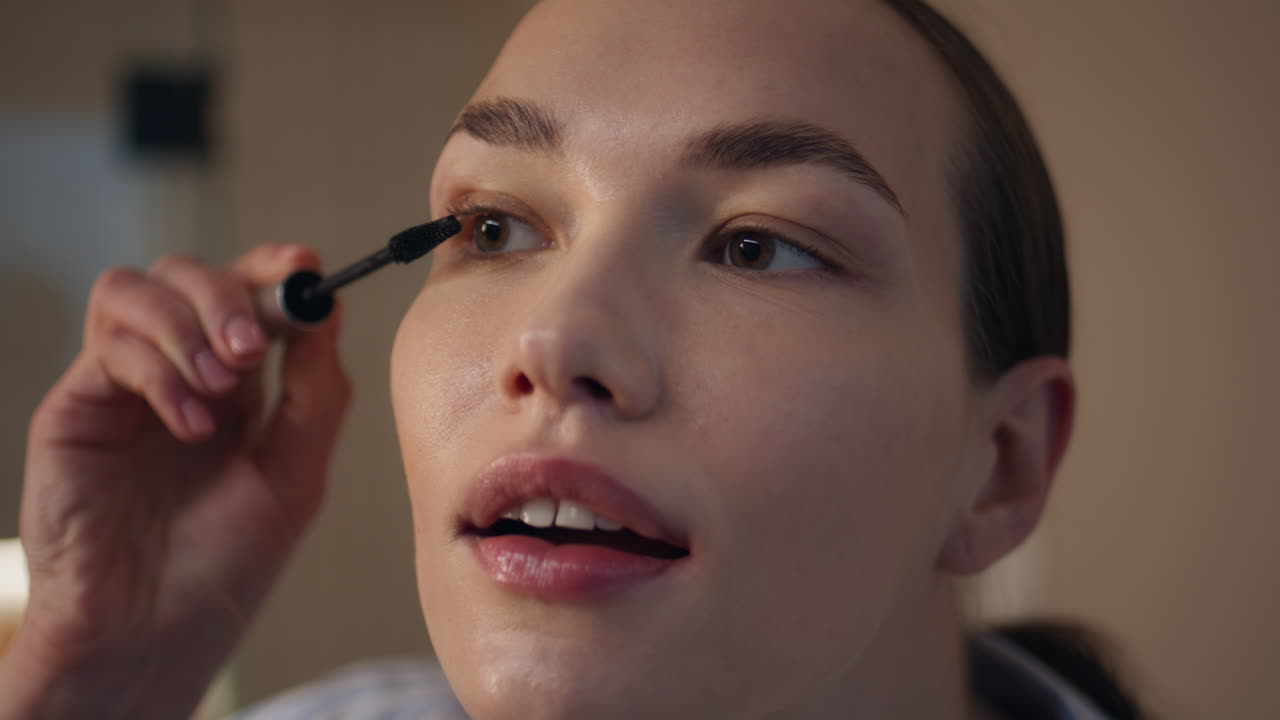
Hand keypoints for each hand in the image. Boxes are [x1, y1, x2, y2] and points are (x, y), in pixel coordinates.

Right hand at [1, 245, 348, 718]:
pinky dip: (158, 371)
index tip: (305, 266)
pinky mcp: (76, 407)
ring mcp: (122, 386)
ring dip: (187, 322)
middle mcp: (178, 374)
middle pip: (189, 274)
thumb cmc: (223, 566)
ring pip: (133, 289)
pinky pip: (108, 347)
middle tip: (254, 347)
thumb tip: (327, 308)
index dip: (274, 269)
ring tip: (224, 386)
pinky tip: (189, 426)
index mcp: (238, 387)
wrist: (152, 632)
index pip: (248, 293)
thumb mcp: (294, 475)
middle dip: (230, 293)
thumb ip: (314, 393)